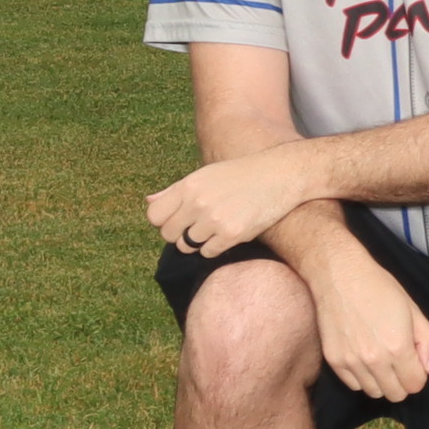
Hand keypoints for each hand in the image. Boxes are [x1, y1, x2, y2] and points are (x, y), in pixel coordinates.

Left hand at [147, 144, 324, 260]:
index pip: (154, 215)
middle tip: (199, 226)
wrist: (281, 175)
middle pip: (168, 234)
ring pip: (187, 246)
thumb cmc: (242, 175)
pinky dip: (215, 248)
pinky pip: (208, 253)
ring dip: (199, 242)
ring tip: (216, 228)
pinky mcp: (232, 234)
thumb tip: (147, 201)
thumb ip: (176, 191)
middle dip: (180, 234)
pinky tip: (228, 233)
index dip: (164, 221)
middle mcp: (198, 202)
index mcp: (188, 185)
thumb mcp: (207, 175)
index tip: (179, 219)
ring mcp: (214, 219)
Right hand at [302, 243, 428, 403]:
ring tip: (380, 358)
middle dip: (402, 381)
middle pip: (396, 394)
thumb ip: (428, 342)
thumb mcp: (414, 310)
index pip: (415, 385)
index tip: (414, 361)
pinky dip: (362, 378)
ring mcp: (351, 363)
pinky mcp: (333, 361)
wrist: (340, 276)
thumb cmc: (380, 288)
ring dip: (382, 381)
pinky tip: (364, 358)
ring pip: (374, 393)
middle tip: (399, 361)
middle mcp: (374, 360)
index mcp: (398, 348)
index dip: (419, 375)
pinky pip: (353, 385)